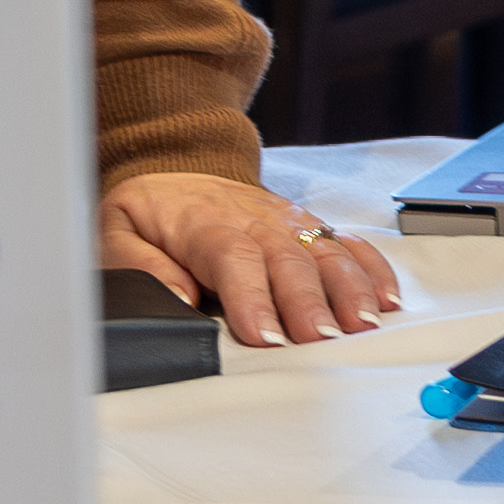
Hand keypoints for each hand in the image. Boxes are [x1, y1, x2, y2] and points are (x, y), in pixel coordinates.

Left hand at [107, 169, 408, 348]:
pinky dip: (372, 269)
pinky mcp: (309, 226)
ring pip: (327, 251)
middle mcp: (255, 219)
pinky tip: (387, 299)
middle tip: (321, 341)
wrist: (178, 163)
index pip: (233, 258)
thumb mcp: (116, 230)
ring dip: (350, 289)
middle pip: (288, 259)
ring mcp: (288, 221)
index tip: (265, 336)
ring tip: (365, 324)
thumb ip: (135, 263)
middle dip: (308, 302)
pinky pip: (349, 243)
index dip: (252, 297)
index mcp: (205, 222)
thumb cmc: (151, 209)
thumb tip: (173, 294)